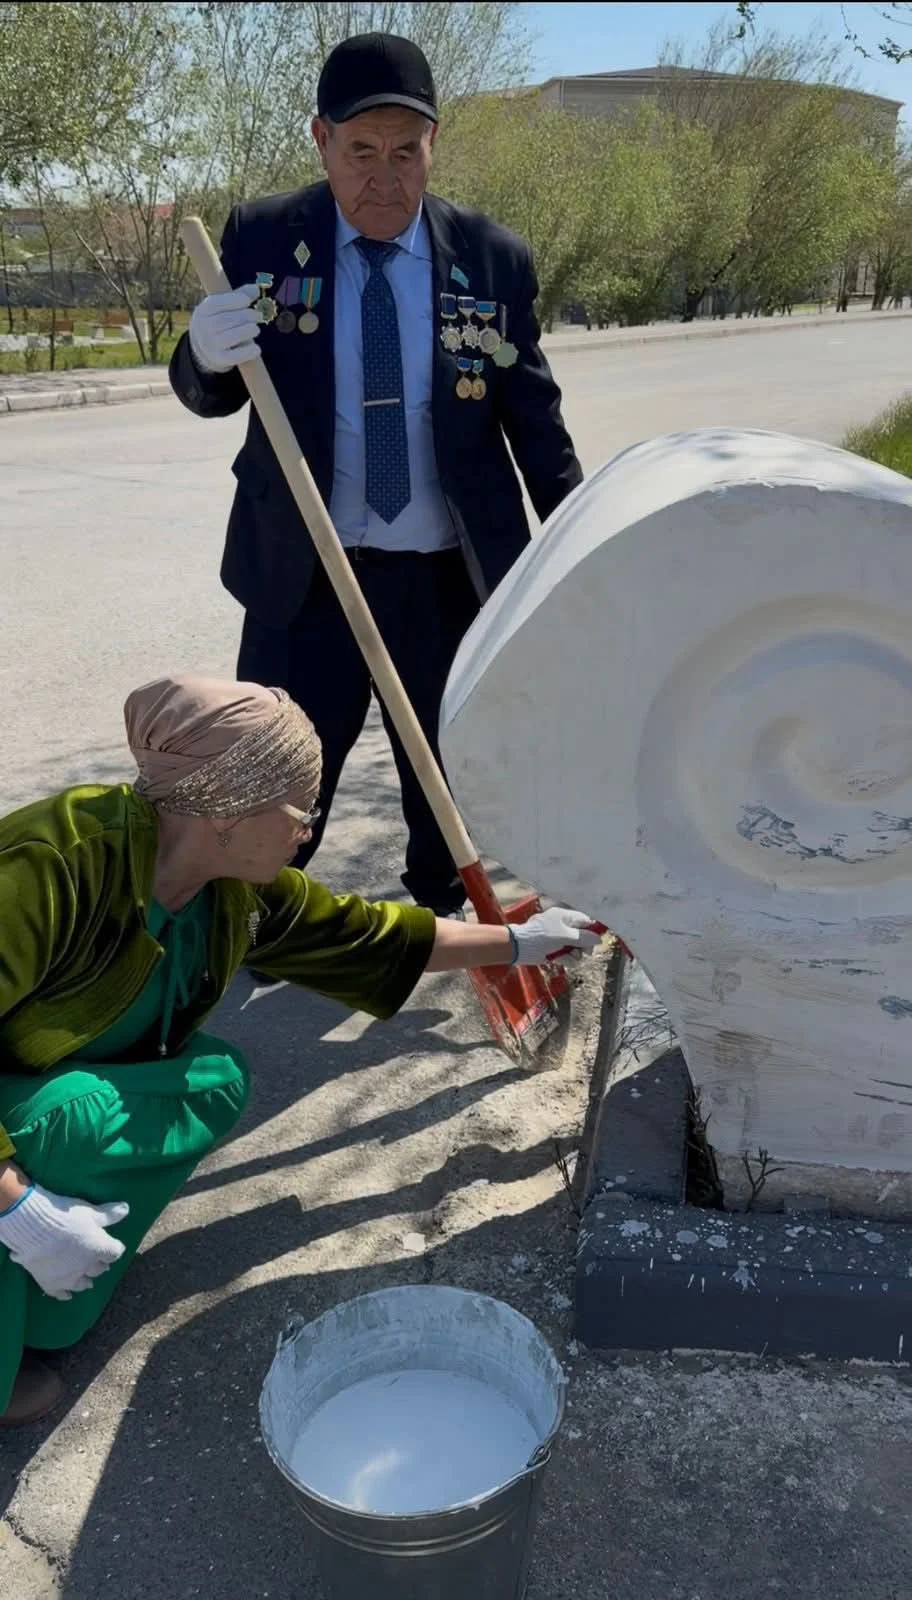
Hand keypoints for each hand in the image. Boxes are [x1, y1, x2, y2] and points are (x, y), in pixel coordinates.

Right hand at [0, 1183, 128, 1300]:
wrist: (35, 1228)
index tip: (112, 1246)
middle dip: (99, 1264)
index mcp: (99, 1248)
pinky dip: (65, 1294)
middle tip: (98, 1262)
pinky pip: (60, 1294)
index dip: (113, 1249)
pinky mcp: (50, 1283)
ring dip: (86, 1281)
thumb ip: (108, 1214)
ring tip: (87, 1282)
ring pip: (82, 1284)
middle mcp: (87, 1266)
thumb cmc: (66, 1216)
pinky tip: (67, 1295)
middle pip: (98, 1269)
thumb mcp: (90, 1212)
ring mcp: (68, 1277)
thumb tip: (126, 1209)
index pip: (114, 1253)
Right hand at [189, 284, 261, 373]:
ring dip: (248, 331)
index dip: (234, 300)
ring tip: (255, 329)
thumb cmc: (218, 319)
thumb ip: (239, 295)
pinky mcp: (220, 359)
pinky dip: (248, 351)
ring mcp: (211, 345)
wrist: (205, 346)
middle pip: (226, 320)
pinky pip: (235, 356)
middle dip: (246, 316)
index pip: (216, 304)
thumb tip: (256, 289)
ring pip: (232, 336)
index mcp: (204, 311)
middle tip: (258, 316)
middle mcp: (204, 328)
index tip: (247, 301)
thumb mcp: (222, 305)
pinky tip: (256, 348)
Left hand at [508, 907, 602, 965]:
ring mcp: (558, 939)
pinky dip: (564, 959)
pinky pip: (567, 955)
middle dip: (583, 946)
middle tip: (583, 952)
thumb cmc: (541, 937)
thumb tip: (599, 939)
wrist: (518, 947)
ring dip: (573, 955)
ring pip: (576, 948)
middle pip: (583, 936)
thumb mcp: (563, 936)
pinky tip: (558, 960)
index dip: (592, 930)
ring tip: (565, 956)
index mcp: (565, 917)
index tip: (597, 941)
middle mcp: (563, 927)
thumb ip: (582, 937)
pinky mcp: (554, 950)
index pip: (585, 921)